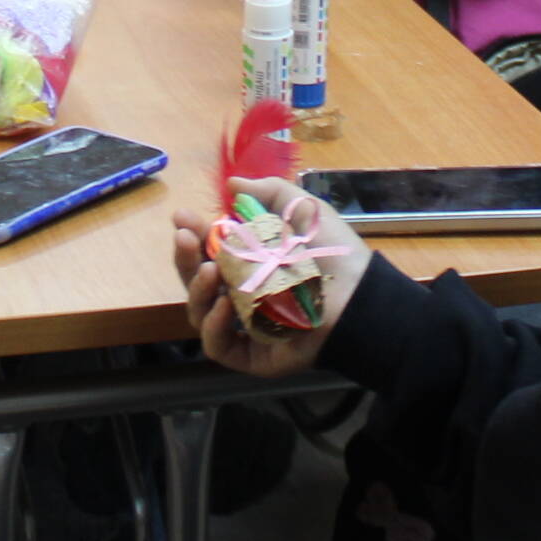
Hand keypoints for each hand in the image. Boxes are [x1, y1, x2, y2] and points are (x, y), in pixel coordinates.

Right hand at [174, 177, 368, 376]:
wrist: (358, 296)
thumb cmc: (332, 253)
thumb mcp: (301, 210)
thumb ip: (268, 192)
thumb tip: (233, 184)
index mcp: (250, 263)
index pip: (210, 250)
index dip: (194, 234)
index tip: (182, 217)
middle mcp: (242, 295)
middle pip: (197, 281)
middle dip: (184, 258)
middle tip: (184, 237)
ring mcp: (244, 327)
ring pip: (200, 312)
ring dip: (196, 289)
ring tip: (209, 271)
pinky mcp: (251, 356)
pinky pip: (218, 345)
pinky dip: (213, 326)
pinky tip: (223, 306)